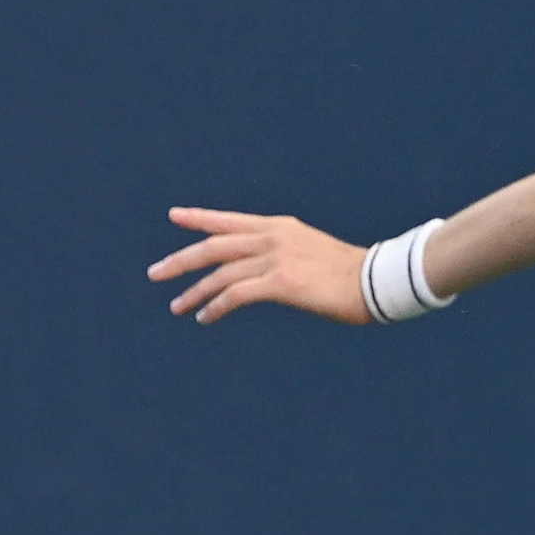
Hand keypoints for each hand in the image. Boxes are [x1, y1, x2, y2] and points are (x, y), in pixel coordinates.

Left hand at [148, 206, 367, 324]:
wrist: (378, 280)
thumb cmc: (353, 275)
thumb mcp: (314, 255)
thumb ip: (287, 257)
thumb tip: (270, 276)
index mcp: (280, 227)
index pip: (230, 221)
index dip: (199, 219)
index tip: (174, 217)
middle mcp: (273, 237)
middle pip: (215, 246)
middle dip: (182, 259)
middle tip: (156, 272)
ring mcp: (276, 258)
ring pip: (220, 273)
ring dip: (194, 292)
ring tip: (177, 306)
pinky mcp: (281, 282)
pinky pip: (236, 294)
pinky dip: (216, 306)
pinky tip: (204, 317)